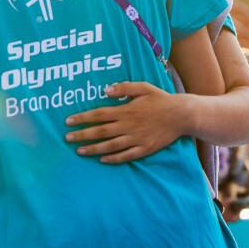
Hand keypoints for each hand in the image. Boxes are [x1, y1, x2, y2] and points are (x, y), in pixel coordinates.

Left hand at [64, 82, 184, 163]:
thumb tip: (104, 91)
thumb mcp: (143, 87)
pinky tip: (102, 160)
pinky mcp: (144, 149)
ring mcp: (136, 139)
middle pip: (101, 131)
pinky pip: (126, 156)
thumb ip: (123, 87)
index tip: (68, 121)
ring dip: (93, 149)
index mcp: (126, 110)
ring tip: (80, 151)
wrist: (181, 115)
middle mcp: (128, 125)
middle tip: (67, 139)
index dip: (82, 118)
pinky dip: (113, 158)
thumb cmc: (161, 99)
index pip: (99, 114)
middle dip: (82, 135)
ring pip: (110, 145)